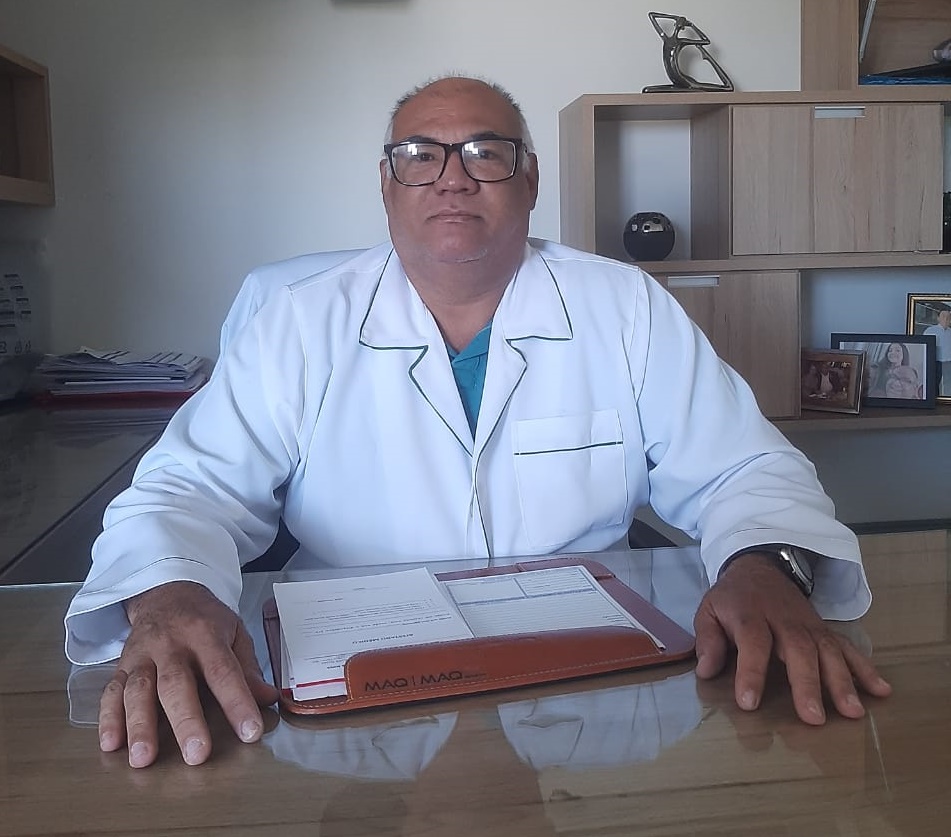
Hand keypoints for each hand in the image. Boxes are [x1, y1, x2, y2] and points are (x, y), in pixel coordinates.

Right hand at [98, 581, 279, 767]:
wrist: (166, 593)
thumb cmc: (205, 619)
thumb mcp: (234, 632)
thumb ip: (248, 668)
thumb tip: (268, 699)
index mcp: (206, 634)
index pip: (223, 671)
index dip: (237, 702)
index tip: (250, 731)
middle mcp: (171, 644)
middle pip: (176, 684)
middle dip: (186, 721)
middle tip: (197, 754)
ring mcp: (142, 655)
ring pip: (138, 690)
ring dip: (140, 726)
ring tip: (144, 759)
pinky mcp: (121, 665)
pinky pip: (111, 692)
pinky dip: (108, 719)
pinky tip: (111, 745)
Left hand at [693, 552, 891, 724]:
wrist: (759, 569)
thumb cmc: (732, 599)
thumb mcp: (709, 611)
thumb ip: (708, 640)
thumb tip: (706, 670)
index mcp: (750, 616)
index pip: (753, 642)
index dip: (751, 672)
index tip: (749, 702)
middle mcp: (784, 621)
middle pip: (798, 649)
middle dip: (807, 683)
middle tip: (813, 717)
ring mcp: (809, 625)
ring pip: (828, 650)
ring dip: (842, 681)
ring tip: (853, 712)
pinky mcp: (825, 630)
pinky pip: (848, 647)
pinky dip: (865, 668)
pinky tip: (881, 691)